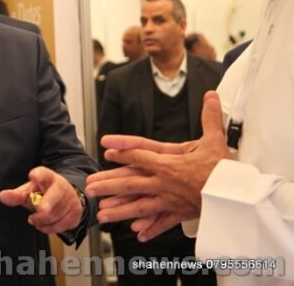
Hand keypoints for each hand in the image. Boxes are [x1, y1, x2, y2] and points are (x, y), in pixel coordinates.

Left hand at [0, 166, 82, 233]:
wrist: (66, 195)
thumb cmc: (44, 192)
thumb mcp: (29, 191)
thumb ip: (16, 195)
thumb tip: (2, 196)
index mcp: (47, 177)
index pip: (43, 174)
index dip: (38, 176)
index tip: (33, 176)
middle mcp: (62, 186)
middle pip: (50, 201)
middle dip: (41, 213)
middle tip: (31, 218)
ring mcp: (71, 199)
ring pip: (54, 216)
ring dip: (42, 222)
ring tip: (38, 219)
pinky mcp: (76, 212)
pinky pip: (61, 226)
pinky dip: (50, 228)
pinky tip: (46, 224)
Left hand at [85, 91, 231, 240]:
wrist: (239, 198)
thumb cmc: (226, 169)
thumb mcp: (216, 141)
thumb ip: (210, 118)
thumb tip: (211, 94)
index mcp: (170, 164)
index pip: (140, 155)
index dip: (123, 151)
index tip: (106, 148)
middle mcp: (165, 183)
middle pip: (130, 183)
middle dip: (108, 185)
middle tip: (89, 187)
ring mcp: (170, 200)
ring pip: (139, 206)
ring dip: (119, 211)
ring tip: (101, 215)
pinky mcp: (181, 213)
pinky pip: (162, 222)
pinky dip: (151, 228)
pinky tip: (137, 233)